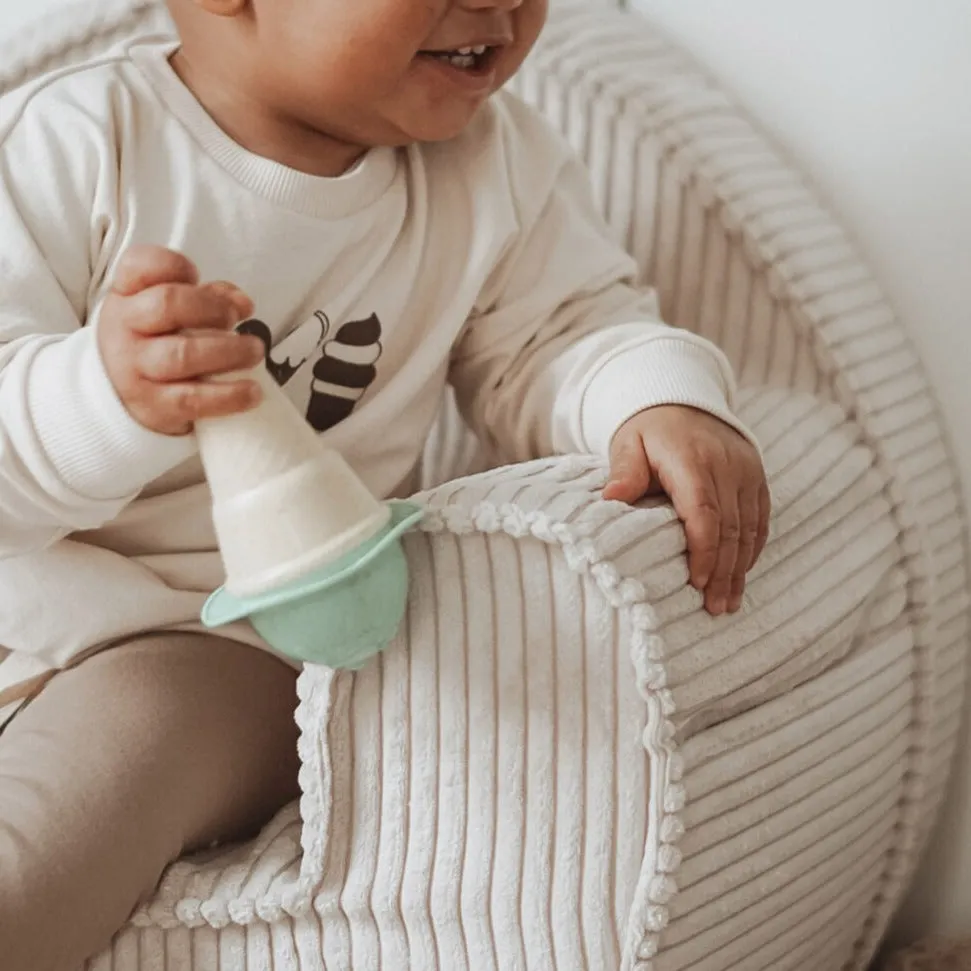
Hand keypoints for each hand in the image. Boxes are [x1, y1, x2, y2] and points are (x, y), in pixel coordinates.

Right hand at [97, 245, 265, 435]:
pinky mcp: (154, 405)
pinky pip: (194, 399)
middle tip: (235, 318)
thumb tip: (242, 302)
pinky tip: (252, 392)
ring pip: (183, 354)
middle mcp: (125, 328)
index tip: (197, 275)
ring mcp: (137, 368)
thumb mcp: (164, 311)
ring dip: (230, 351)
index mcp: (126, 295)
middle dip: (213, 307)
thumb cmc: (153, 341)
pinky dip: (230, 395)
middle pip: (168, 304)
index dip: (175, 265)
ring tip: (254, 351)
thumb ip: (204, 296)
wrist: (117, 396)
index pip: (140, 265)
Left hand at [603, 406, 769, 614]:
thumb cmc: (647, 430)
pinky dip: (751, 549)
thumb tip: (610, 499)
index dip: (703, 551)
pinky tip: (740, 575)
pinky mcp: (756, 477)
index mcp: (692, 459)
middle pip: (730, 527)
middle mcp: (727, 466)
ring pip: (749, 528)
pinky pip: (760, 518)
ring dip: (740, 568)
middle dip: (723, 572)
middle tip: (713, 609)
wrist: (682, 400)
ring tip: (727, 604)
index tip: (695, 583)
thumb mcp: (627, 443)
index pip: (704, 512)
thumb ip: (624, 471)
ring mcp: (747, 471)